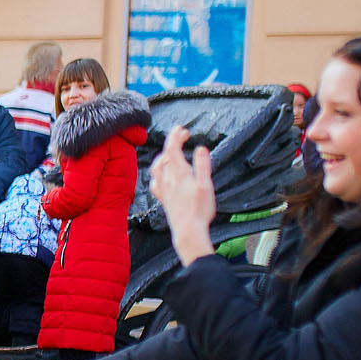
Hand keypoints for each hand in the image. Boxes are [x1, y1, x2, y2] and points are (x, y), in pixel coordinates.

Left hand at [150, 126, 216, 264]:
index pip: (172, 148)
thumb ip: (202, 165)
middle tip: (183, 136)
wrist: (188, 231)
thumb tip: (200, 148)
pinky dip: (157, 172)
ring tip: (172, 152)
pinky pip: (155, 181)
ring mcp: (163, 189)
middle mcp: (167, 179)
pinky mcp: (163, 198)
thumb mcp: (205, 185)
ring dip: (164, 155)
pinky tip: (161, 174)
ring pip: (157, 167)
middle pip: (165, 155)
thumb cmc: (199, 209)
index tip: (181, 128)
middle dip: (172, 143)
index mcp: (178, 173)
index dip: (174, 136)